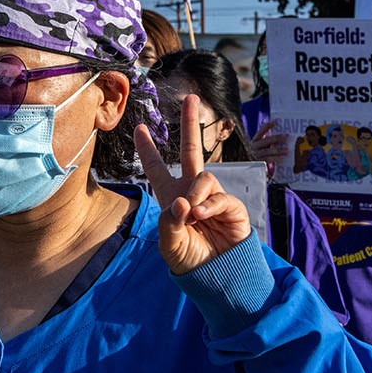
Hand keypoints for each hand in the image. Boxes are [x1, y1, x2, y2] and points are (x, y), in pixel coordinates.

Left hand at [134, 93, 252, 274]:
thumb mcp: (170, 245)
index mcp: (171, 197)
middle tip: (191, 98)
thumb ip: (170, 223)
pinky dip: (209, 205)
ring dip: (196, 193)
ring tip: (193, 215)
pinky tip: (202, 216)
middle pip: (191, 150)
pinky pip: (219, 196)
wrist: (217, 274)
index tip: (140, 127)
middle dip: (191, 124)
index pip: (156, 168)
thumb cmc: (190, 260)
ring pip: (204, 177)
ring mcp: (212, 196)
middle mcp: (191, 191)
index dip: (148, 149)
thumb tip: (183, 201)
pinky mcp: (231, 206)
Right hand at [248, 118, 289, 163]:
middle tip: (287, 136)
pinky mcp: (259, 163)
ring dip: (279, 150)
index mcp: (254, 140)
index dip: (267, 126)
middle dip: (278, 138)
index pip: (261, 131)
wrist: (250, 168)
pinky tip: (282, 157)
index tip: (275, 122)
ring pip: (269, 151)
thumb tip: (278, 134)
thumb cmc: (258, 155)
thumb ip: (266, 141)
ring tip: (287, 150)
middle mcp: (254, 147)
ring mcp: (256, 155)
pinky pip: (269, 159)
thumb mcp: (260, 146)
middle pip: (267, 140)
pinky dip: (276, 158)